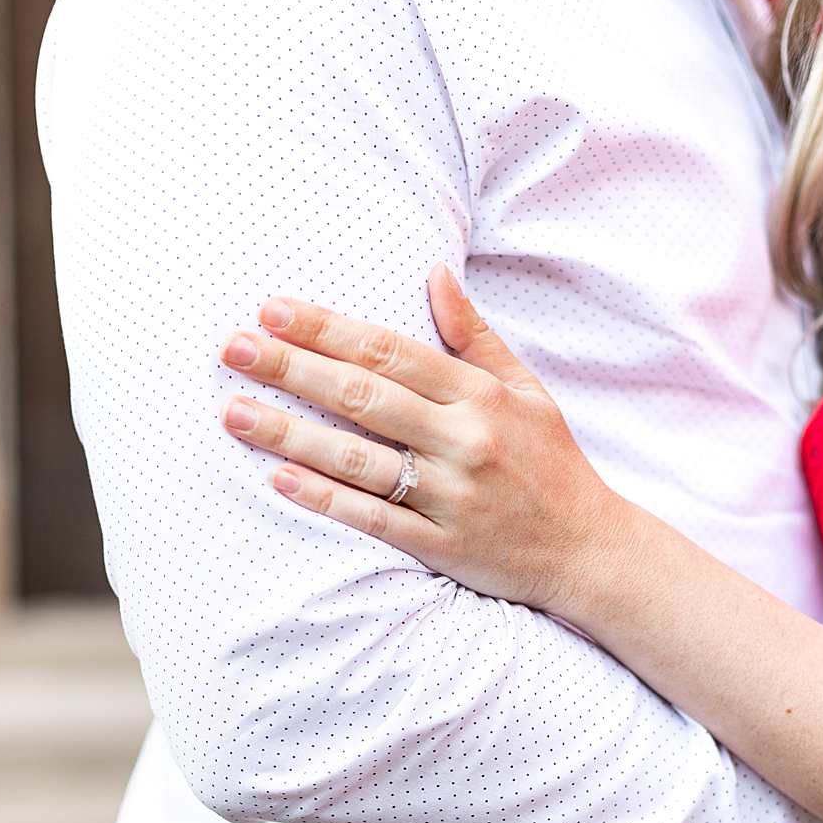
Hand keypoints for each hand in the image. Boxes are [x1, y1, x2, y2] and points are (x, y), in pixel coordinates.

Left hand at [217, 264, 634, 621]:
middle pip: (364, 397)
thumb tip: (434, 271)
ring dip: (290, 434)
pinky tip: (278, 479)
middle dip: (293, 369)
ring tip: (233, 413)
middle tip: (233, 348)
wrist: (589, 551)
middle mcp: (465, 440)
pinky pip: (373, 520)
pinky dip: (325, 500)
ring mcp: (451, 495)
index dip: (328, 329)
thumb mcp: (526, 389)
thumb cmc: (548, 463)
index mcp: (481, 396)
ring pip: (358, 459)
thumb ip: (474, 335)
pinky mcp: (441, 546)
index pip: (390, 352)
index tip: (273, 309)